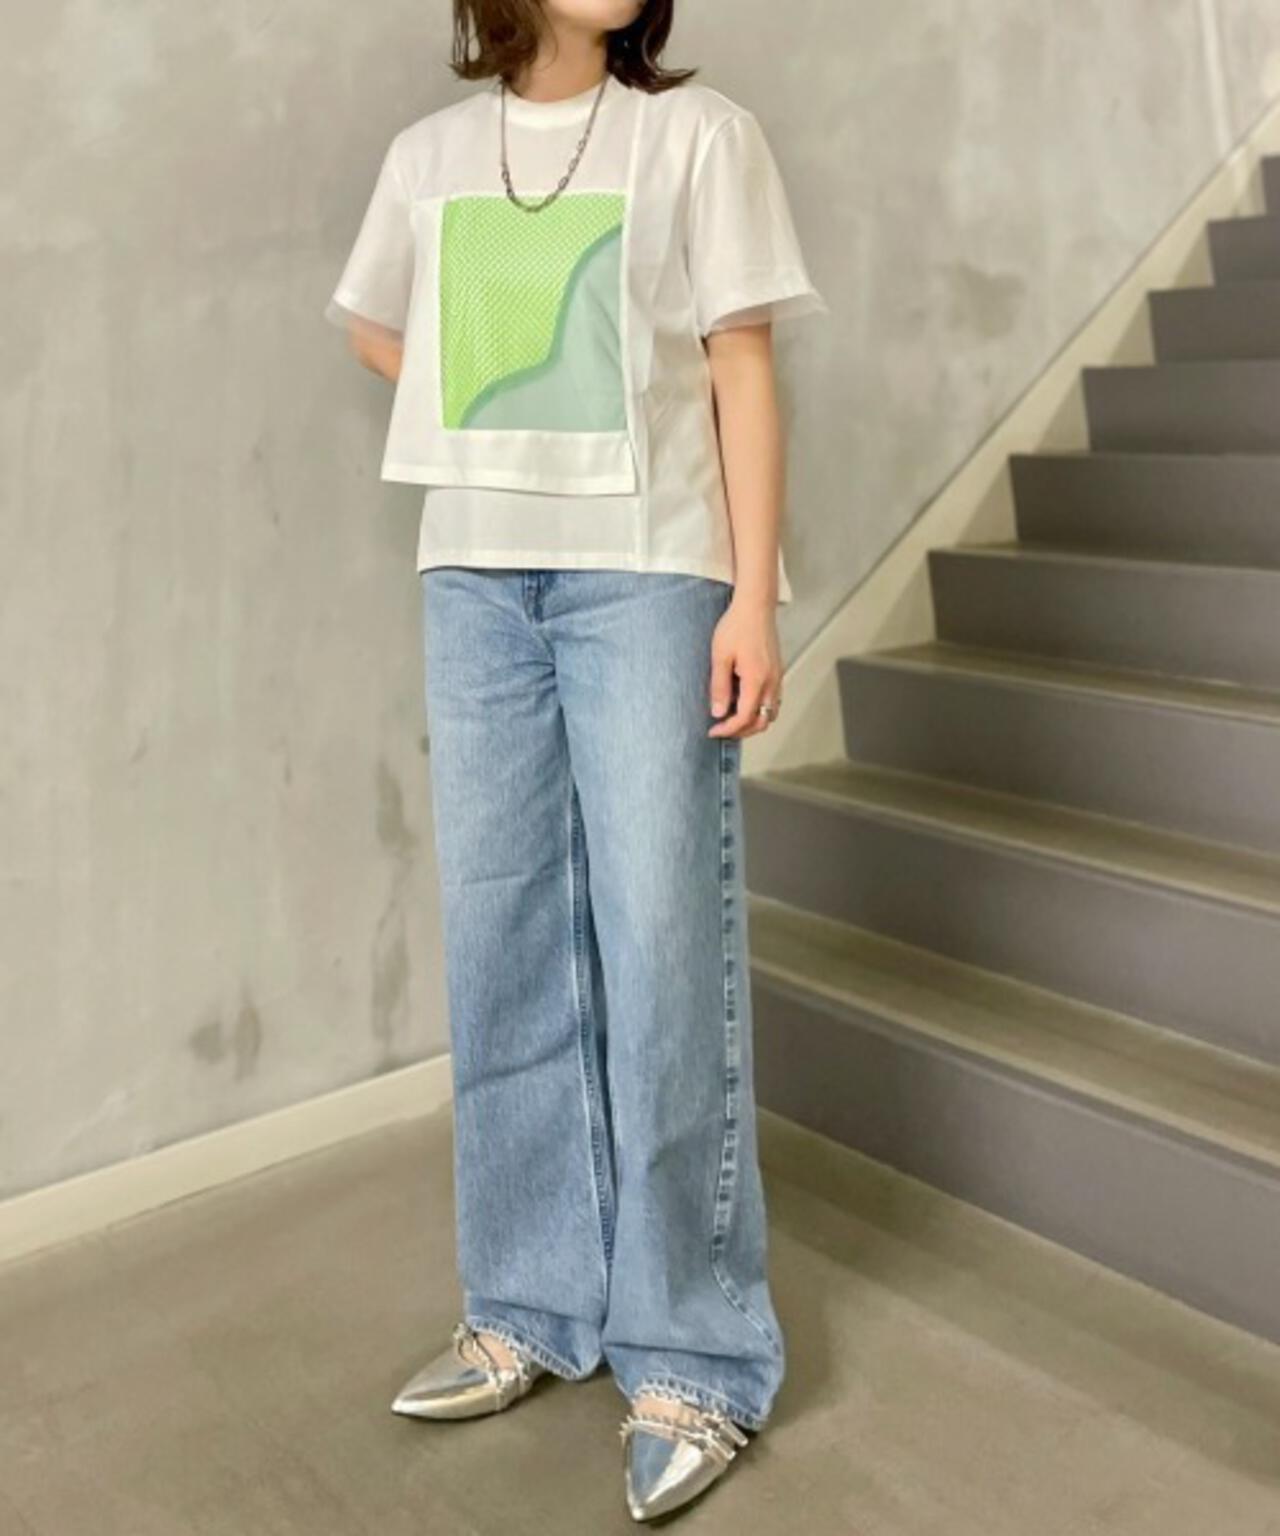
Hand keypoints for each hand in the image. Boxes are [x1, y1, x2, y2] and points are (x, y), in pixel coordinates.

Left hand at [707, 593, 782, 738]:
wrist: (756, 606)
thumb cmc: (737, 626)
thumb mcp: (720, 657)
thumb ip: (719, 687)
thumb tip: (718, 712)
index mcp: (757, 680)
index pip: (745, 717)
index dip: (728, 729)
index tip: (713, 730)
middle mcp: (772, 682)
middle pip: (762, 721)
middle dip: (741, 731)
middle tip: (722, 729)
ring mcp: (777, 677)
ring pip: (770, 713)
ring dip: (752, 721)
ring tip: (732, 718)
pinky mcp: (777, 671)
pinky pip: (773, 700)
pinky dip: (760, 709)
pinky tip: (744, 702)